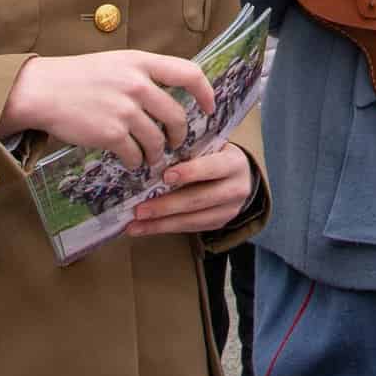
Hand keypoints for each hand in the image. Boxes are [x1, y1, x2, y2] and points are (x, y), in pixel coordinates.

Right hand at [0, 50, 214, 170]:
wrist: (40, 91)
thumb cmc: (76, 77)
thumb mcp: (115, 62)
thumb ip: (142, 74)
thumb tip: (168, 92)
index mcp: (140, 62)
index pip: (189, 73)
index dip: (205, 92)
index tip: (209, 107)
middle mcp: (137, 84)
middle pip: (176, 116)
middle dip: (180, 135)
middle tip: (176, 144)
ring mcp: (125, 110)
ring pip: (158, 140)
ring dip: (158, 153)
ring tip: (152, 158)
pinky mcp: (111, 134)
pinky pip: (136, 154)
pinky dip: (137, 162)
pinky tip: (132, 162)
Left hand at [128, 144, 255, 236]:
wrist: (240, 176)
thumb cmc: (216, 155)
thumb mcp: (211, 147)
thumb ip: (190, 151)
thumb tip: (152, 157)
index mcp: (234, 163)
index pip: (213, 167)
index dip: (190, 172)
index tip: (165, 176)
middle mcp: (236, 188)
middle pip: (199, 199)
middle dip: (166, 206)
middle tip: (139, 210)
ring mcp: (229, 210)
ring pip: (193, 220)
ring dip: (160, 224)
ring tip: (135, 225)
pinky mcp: (218, 224)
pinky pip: (189, 228)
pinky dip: (164, 228)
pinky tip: (144, 228)